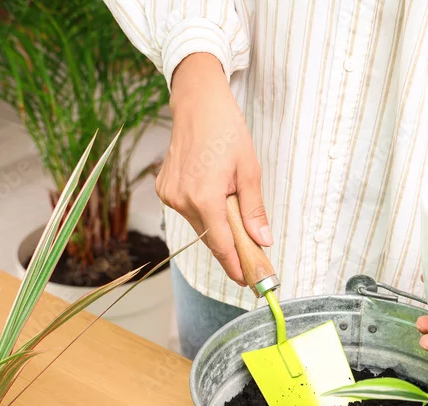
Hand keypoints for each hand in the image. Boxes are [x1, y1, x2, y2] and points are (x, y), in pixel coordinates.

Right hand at [155, 53, 269, 285]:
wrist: (197, 103)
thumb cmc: (227, 130)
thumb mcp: (250, 169)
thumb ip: (254, 209)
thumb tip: (263, 241)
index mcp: (204, 196)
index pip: (222, 244)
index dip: (235, 265)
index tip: (248, 281)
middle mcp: (181, 200)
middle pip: (211, 237)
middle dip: (231, 247)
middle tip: (252, 256)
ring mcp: (169, 195)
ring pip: (200, 226)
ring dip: (217, 225)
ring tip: (230, 202)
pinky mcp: (164, 190)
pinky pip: (189, 212)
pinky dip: (203, 210)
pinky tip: (212, 190)